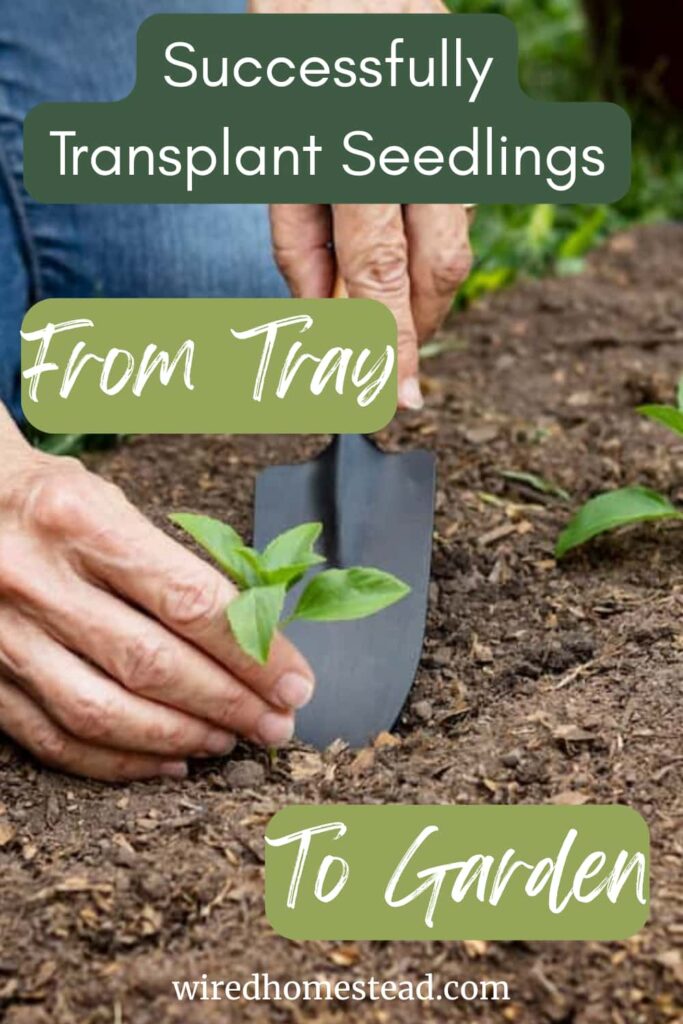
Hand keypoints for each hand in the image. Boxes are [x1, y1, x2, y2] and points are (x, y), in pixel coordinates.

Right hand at [0, 427, 313, 780]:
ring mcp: (1, 634)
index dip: (252, 652)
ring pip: (102, 712)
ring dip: (179, 737)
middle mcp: (34, 578)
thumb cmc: (50, 503)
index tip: (294, 683)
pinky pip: (54, 739)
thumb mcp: (113, 505)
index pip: (188, 600)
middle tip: (275, 724)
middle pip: (151, 664)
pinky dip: (117, 762)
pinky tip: (167, 761)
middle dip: (229, 704)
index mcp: (80, 520)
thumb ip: (175, 567)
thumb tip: (255, 639)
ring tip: (229, 741)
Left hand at [251, 0, 472, 408]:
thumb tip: (325, 321)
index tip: (392, 403)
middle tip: (388, 363)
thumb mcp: (269, 152)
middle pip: (439, 266)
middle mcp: (418, 134)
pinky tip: (398, 231)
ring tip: (379, 291)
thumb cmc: (283, 57)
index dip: (386, 348)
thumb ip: (299, 244)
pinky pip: (460, 201)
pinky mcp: (477, 111)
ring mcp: (457, 120)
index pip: (378, 273)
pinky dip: (429, 237)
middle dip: (414, 326)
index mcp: (351, 143)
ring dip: (420, 285)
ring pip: (457, 238)